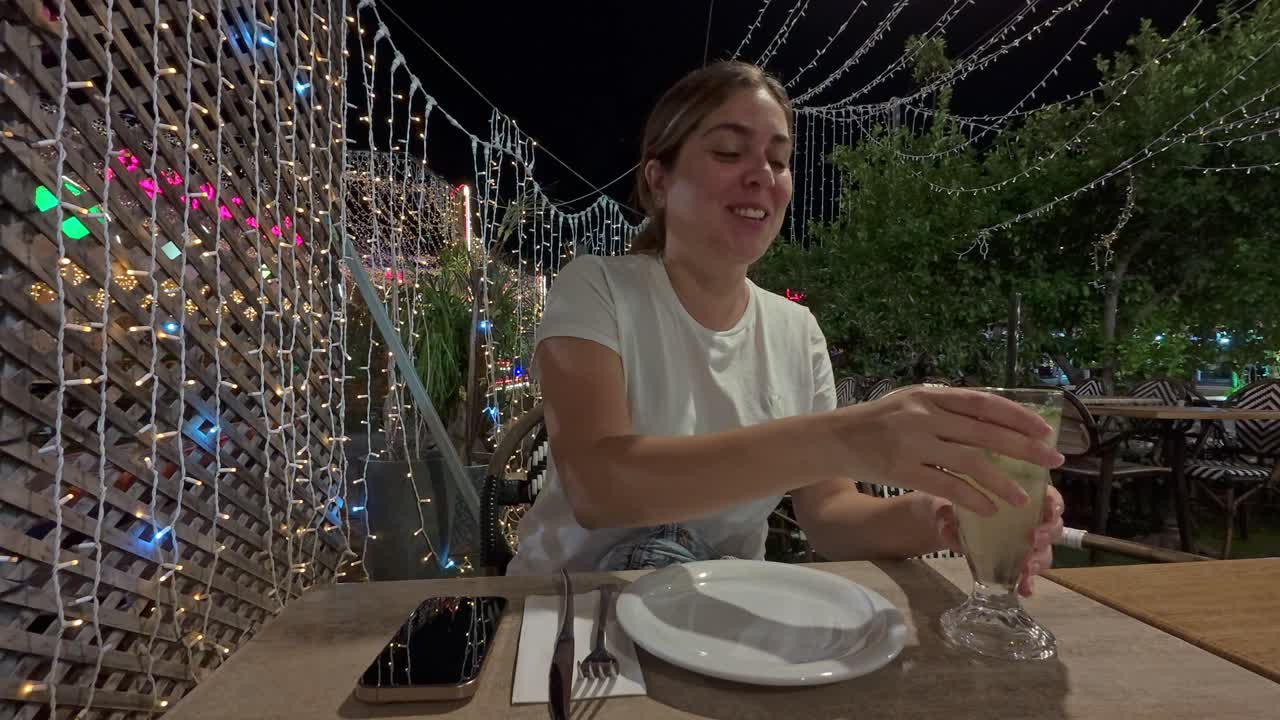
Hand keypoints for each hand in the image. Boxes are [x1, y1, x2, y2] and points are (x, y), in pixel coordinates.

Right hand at [833, 386, 1064, 515]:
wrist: (835, 438)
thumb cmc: (878, 422)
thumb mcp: (911, 402)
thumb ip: (946, 409)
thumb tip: (993, 421)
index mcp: (929, 395)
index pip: (983, 403)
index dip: (1017, 416)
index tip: (1044, 430)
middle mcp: (923, 414)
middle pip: (984, 432)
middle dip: (1023, 447)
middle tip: (1052, 461)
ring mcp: (912, 442)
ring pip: (969, 462)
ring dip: (1001, 481)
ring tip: (1022, 497)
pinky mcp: (901, 470)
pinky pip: (945, 486)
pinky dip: (972, 498)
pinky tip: (989, 509)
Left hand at [934, 485, 1065, 596]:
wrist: (950, 527)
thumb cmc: (960, 507)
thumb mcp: (951, 506)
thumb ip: (948, 515)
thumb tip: (947, 526)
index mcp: (1021, 498)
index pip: (1049, 497)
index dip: (1054, 504)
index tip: (1050, 510)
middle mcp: (1030, 521)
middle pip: (1053, 527)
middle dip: (1047, 533)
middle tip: (1033, 538)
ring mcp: (1027, 544)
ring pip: (1045, 552)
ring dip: (1038, 561)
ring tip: (1026, 568)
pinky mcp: (1019, 564)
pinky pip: (1030, 575)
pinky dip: (1029, 582)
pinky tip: (1025, 590)